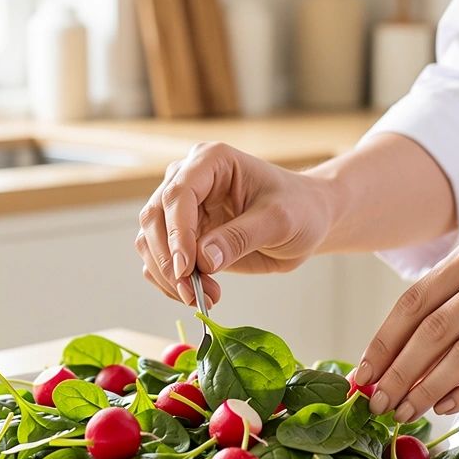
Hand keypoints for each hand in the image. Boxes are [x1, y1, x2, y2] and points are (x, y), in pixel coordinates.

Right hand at [136, 142, 333, 305]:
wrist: (308, 219)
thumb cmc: (300, 208)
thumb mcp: (279, 220)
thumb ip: (241, 237)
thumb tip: (203, 259)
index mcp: (211, 161)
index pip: (178, 194)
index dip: (177, 233)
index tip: (186, 268)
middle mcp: (188, 179)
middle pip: (154, 218)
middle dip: (169, 261)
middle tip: (193, 293)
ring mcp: (182, 208)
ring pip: (150, 242)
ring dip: (169, 276)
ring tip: (205, 297)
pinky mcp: (183, 235)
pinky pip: (160, 260)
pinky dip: (171, 283)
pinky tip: (200, 294)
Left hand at [353, 225, 458, 421]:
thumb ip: (455, 295)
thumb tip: (402, 349)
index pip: (415, 299)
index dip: (384, 340)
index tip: (362, 372)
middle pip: (433, 329)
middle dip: (398, 372)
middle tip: (377, 402)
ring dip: (427, 388)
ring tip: (406, 411)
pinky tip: (448, 406)